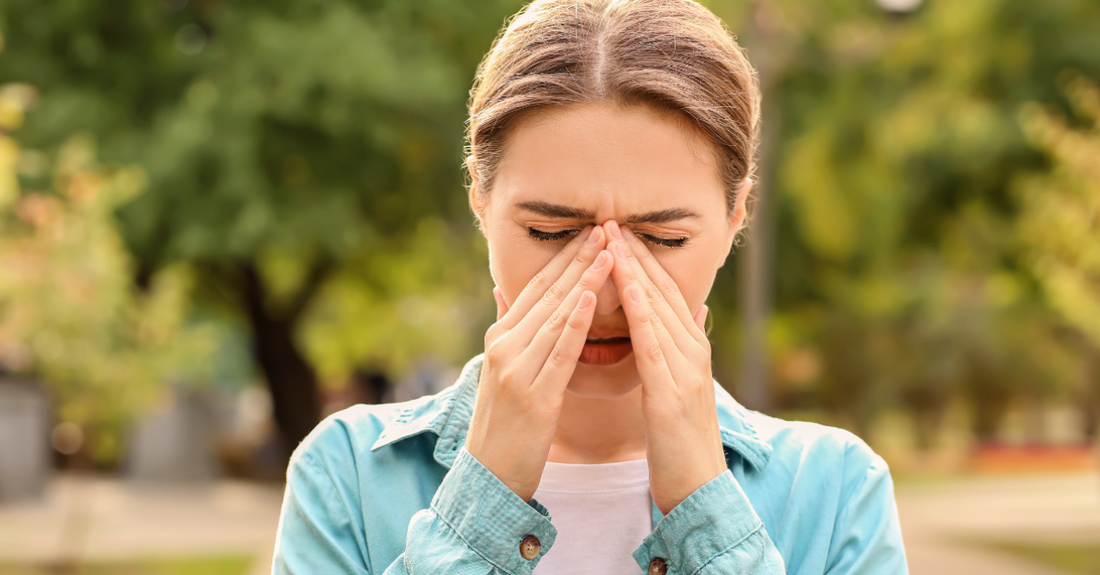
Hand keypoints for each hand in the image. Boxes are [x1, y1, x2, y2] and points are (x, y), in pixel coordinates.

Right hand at [465, 225, 612, 501]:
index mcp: (500, 339)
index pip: (536, 287)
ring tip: (610, 251)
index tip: (590, 232)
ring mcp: (516, 369)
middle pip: (548, 294)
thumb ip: (507, 330)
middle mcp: (504, 346)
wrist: (488, 478)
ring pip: (557, 315)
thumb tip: (502, 290)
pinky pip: (559, 352)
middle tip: (606, 227)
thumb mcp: (500, 372)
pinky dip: (576, 322)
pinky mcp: (533, 395)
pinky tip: (592, 297)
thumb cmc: (503, 426)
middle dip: (579, 259)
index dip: (564, 258)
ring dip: (585, 280)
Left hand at [603, 220, 727, 515]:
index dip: (641, 260)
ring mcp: (686, 371)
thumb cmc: (680, 442)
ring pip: (659, 310)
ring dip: (635, 272)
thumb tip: (692, 311)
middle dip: (635, 254)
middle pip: (663, 291)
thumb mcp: (681, 387)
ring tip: (612, 240)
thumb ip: (683, 347)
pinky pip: (654, 345)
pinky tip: (627, 290)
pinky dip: (642, 314)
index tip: (617, 230)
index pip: (664, 293)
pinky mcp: (673, 394)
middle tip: (610, 219)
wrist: (697, 489)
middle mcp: (693, 352)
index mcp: (690, 350)